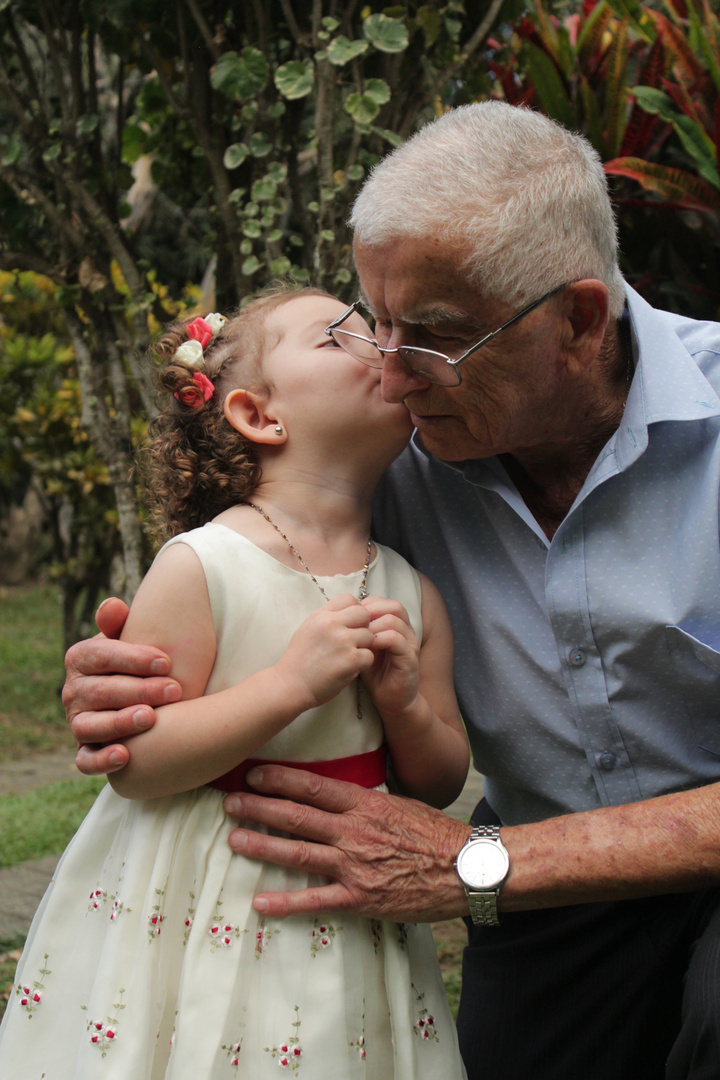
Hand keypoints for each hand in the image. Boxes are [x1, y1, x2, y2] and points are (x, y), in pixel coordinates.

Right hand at [63, 597, 180, 774]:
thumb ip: (119, 622)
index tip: (167, 662)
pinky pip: (85, 761)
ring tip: (151, 718)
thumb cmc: (137, 661)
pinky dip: (101, 760)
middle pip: (100, 691)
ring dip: (119, 723)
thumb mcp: (129, 638)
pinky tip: (125, 756)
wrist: (138, 694)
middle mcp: (72, 691)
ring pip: (90, 725)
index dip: (133, 658)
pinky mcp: (84, 750)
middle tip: (174, 691)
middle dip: (139, 690)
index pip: (101, 655)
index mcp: (80, 658)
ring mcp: (76, 722)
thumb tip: (111, 606)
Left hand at [223, 765, 470, 921]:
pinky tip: (260, 902)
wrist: (465, 869)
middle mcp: (353, 832)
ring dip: (262, 846)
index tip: (253, 774)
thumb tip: (336, 793)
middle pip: (297, 816)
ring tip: (234, 841)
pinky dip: (286, 902)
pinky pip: (316, 900)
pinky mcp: (360, 899)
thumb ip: (364, 802)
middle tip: (230, 802)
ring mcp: (354, 866)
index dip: (279, 779)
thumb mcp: (399, 804)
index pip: (313, 786)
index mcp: (364, 804)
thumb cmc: (434, 834)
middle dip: (259, 808)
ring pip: (298, 853)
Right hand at [276, 594, 374, 710]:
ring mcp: (343, 641)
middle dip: (363, 626)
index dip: (353, 611)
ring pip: (370, 636)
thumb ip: (327, 618)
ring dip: (363, 647)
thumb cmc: (299, 659)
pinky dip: (362, 663)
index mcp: (322, 615)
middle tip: (354, 641)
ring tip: (348, 657)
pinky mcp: (351, 659)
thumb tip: (347, 612)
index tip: (349, 624)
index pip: (349, 599)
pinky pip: (369, 655)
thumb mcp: (308, 629)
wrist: (291, 685)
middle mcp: (332, 624)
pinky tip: (350, 668)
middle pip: (364, 614)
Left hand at [360, 596, 419, 716]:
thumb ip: (359, 631)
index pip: (384, 602)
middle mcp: (406, 631)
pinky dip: (381, 639)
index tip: (350, 618)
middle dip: (371, 612)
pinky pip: (397, 640)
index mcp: (396, 626)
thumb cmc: (375, 673)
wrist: (391, 700)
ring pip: (394, 620)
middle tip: (354, 624)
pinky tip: (367, 647)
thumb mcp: (364, 648)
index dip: (366, 606)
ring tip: (359, 636)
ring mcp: (410, 644)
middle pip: (393, 606)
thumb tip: (341, 615)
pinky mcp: (410, 659)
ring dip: (373, 626)